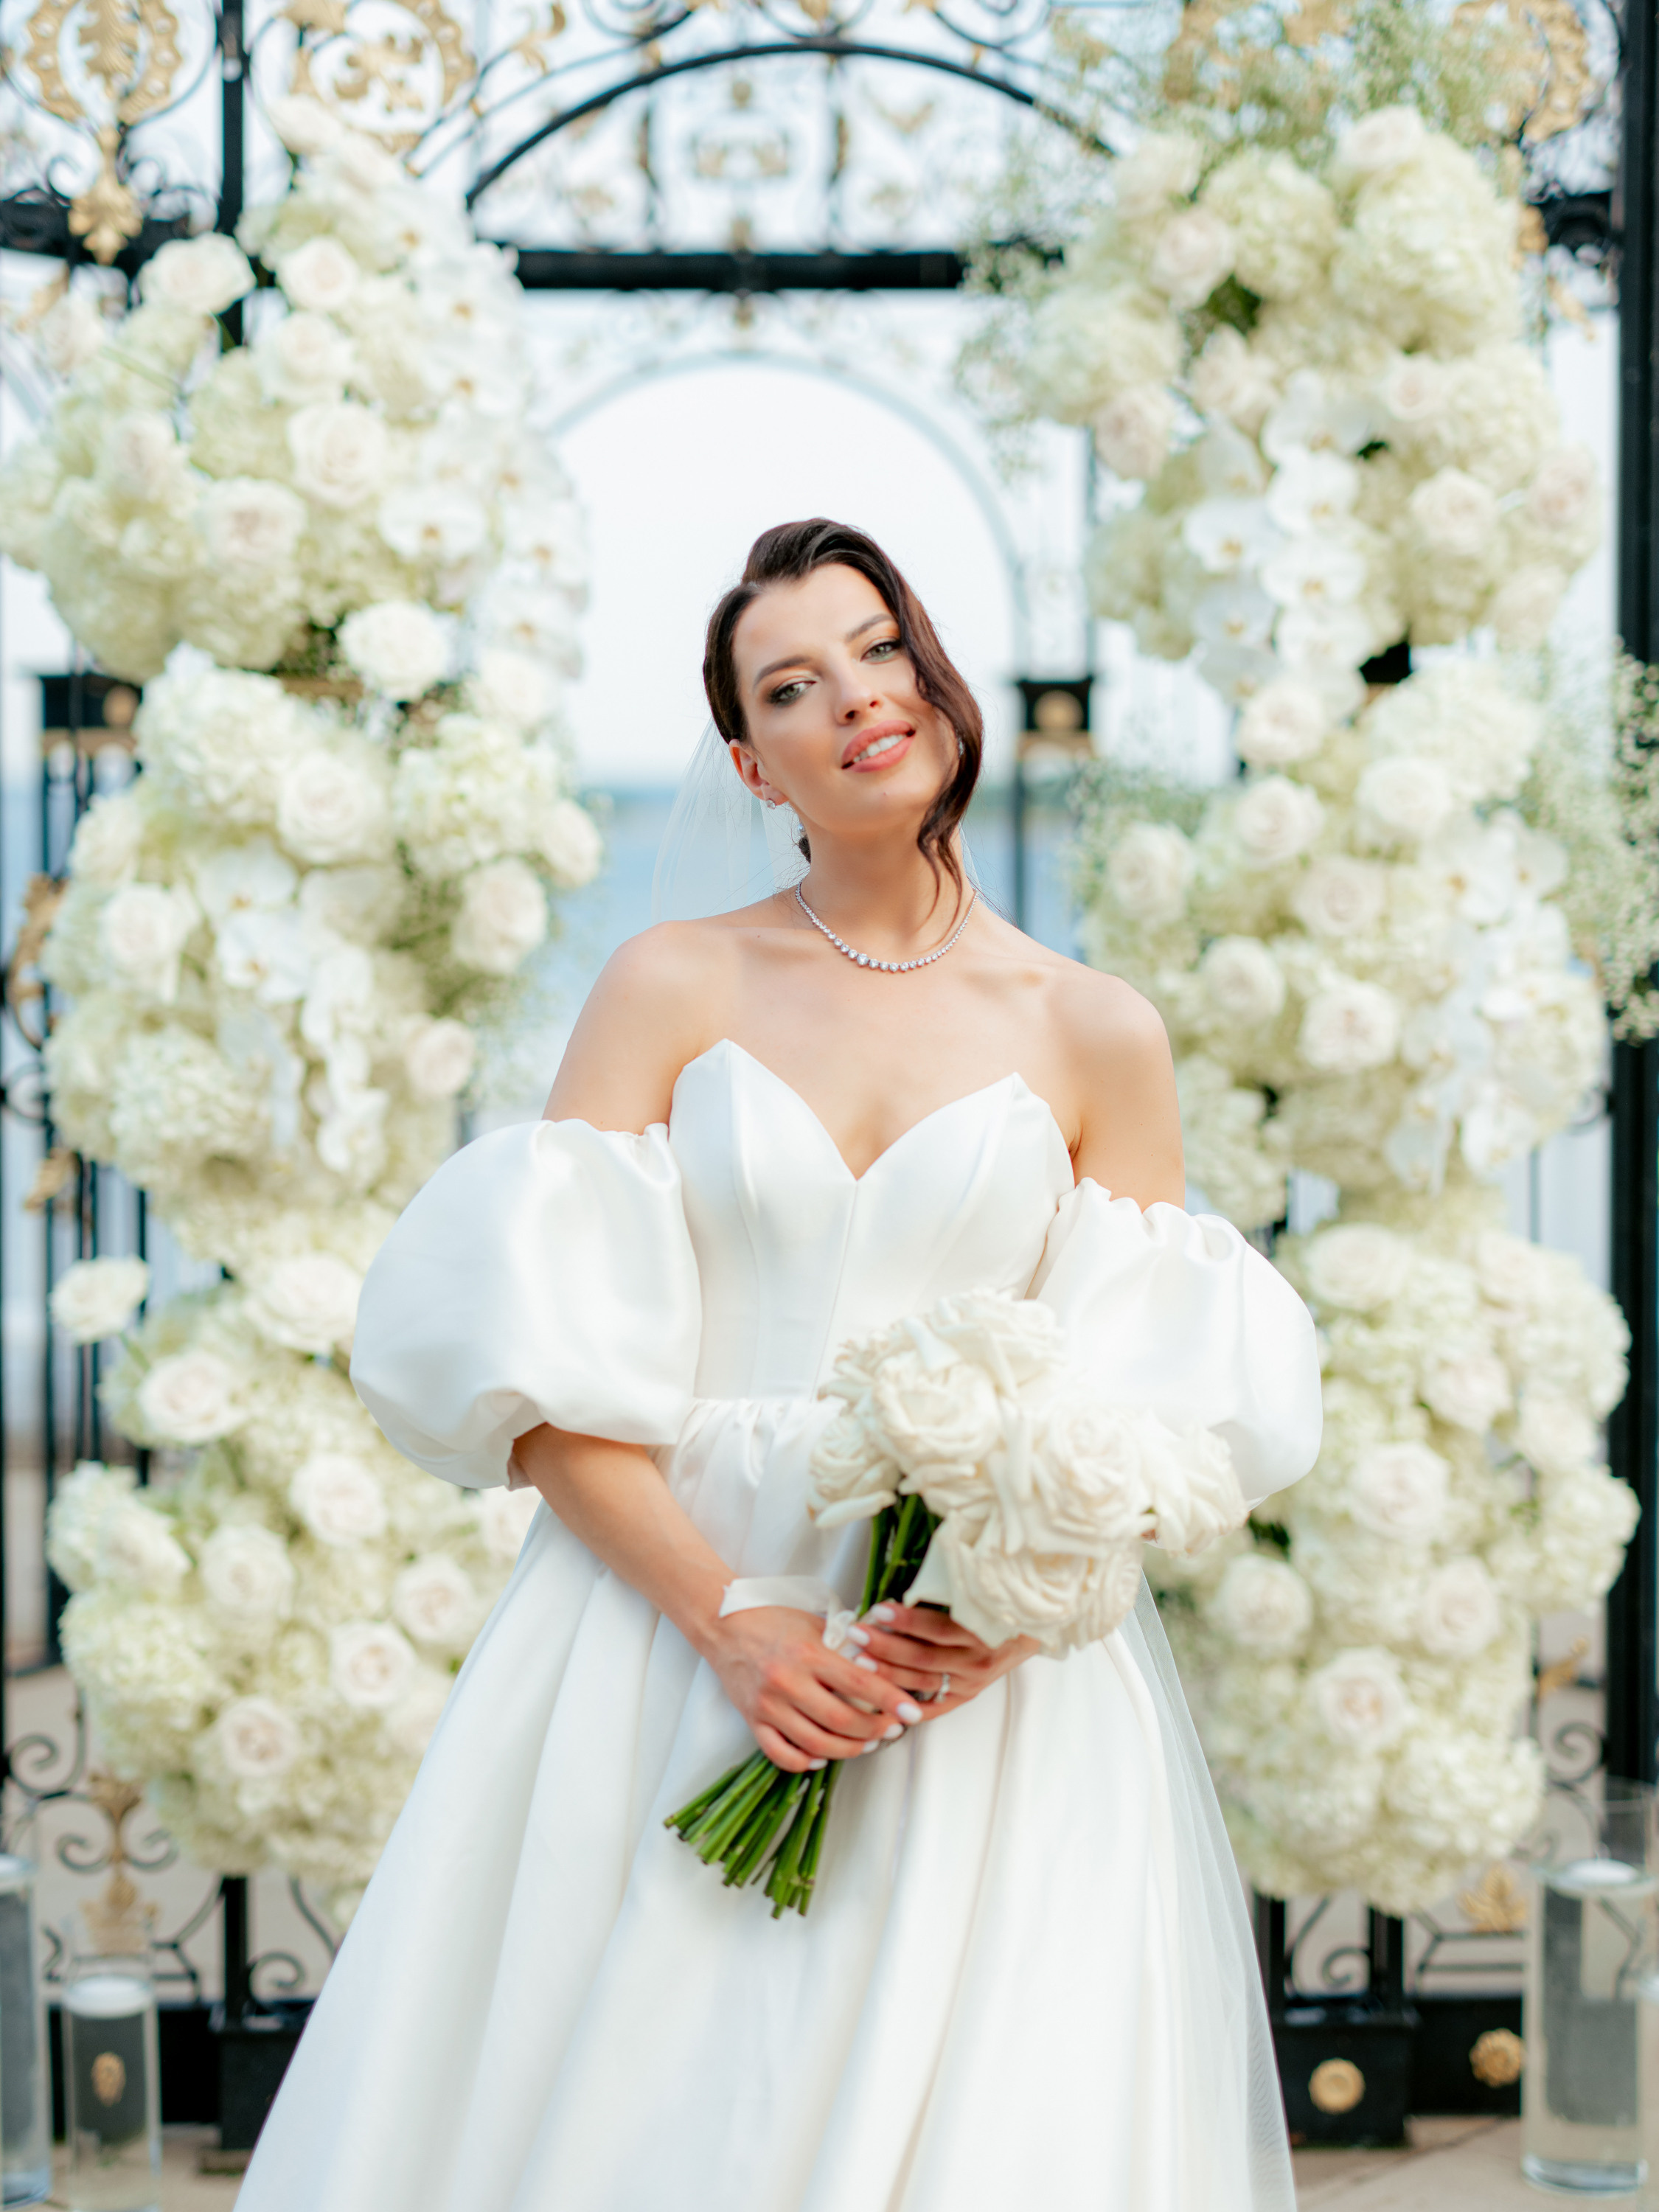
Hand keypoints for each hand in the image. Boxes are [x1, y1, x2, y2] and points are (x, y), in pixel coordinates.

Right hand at [707, 1605, 925, 1773]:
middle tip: (891, 1730)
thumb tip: (883, 1661)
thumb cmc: (773, 1620)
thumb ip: (845, 1644)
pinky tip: (821, 1756)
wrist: (722, 1625)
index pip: (860, 1682)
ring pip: (815, 1742)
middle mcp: (787, 1681)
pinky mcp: (752, 1720)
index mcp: (808, 1652)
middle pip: (841, 1720)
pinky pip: (781, 1754)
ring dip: (847, 1749)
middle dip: (874, 1730)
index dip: (890, 1700)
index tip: (912, 1712)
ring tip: (865, 1744)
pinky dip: (805, 1761)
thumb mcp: (814, 1623)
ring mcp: (768, 1705)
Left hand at [853, 1602, 1037, 1720]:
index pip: (937, 1629)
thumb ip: (948, 1594)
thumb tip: (904, 1587)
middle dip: (885, 1646)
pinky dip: (907, 1705)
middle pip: (923, 1657)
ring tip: (860, 1661)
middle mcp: (977, 1662)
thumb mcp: (981, 1595)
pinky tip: (881, 1700)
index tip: (878, 1610)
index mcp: (983, 1633)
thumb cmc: (999, 1607)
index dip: (906, 1621)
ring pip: (922, 1682)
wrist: (1030, 1631)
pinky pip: (933, 1708)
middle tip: (856, 1633)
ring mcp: (971, 1684)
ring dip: (888, 1672)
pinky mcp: (966, 1697)